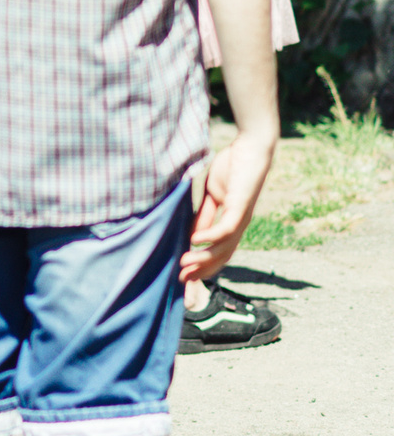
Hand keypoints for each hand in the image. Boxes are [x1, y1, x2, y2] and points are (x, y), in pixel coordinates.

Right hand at [182, 129, 276, 282]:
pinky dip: (210, 237)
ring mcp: (240, 218)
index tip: (184, 283)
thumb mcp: (211, 195)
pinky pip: (225, 227)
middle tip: (184, 286)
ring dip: (203, 259)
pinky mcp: (240, 206)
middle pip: (221, 258)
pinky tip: (194, 241)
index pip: (216, 254)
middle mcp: (238, 226)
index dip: (201, 270)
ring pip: (223, 247)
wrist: (252, 148)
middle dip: (202, 274)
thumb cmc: (232, 168)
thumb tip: (190, 235)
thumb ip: (203, 215)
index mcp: (230, 225)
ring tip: (184, 265)